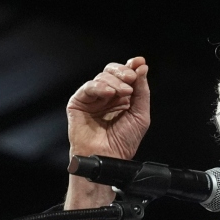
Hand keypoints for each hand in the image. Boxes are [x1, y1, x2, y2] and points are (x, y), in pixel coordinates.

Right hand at [63, 58, 150, 209]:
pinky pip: (88, 87)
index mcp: (121, 98)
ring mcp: (92, 99)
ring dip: (114, 82)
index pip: (125, 75)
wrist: (107, 158)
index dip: (132, 66)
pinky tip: (108, 94)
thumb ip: (142, 90)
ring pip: (101, 77)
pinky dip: (99, 87)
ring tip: (123, 93)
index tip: (139, 62)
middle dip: (123, 72)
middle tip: (131, 80)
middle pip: (112, 72)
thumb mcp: (140, 114)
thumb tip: (141, 66)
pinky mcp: (78, 104)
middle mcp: (106, 97)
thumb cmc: (122, 143)